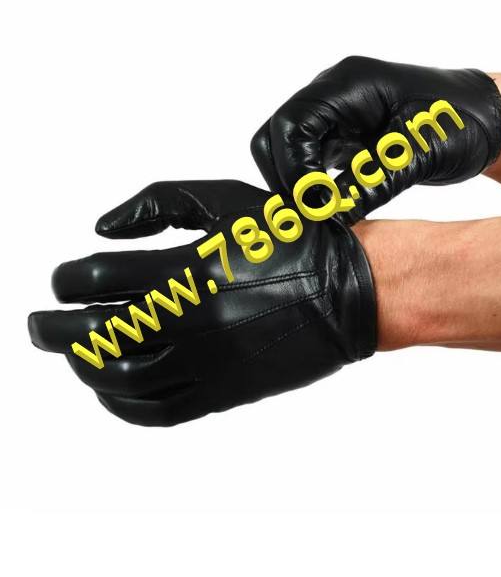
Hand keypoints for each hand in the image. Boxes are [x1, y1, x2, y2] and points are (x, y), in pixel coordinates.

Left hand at [28, 180, 375, 425]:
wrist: (349, 290)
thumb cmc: (290, 238)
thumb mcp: (226, 200)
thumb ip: (157, 205)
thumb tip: (100, 229)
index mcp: (189, 269)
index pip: (97, 280)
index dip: (66, 280)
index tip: (61, 281)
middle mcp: (193, 320)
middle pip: (96, 334)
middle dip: (54, 329)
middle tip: (39, 324)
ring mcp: (208, 362)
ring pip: (120, 378)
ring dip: (82, 367)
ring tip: (72, 354)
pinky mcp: (224, 392)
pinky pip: (158, 412)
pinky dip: (121, 405)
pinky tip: (109, 389)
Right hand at [251, 56, 500, 223]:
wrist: (489, 117)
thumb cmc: (462, 122)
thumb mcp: (421, 152)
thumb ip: (372, 180)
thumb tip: (329, 216)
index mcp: (350, 84)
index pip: (292, 126)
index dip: (294, 170)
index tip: (312, 207)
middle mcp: (335, 92)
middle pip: (278, 135)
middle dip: (287, 177)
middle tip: (308, 215)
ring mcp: (336, 112)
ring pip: (288, 148)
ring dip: (296, 182)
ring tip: (318, 215)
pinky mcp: (343, 134)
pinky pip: (308, 157)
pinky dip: (310, 183)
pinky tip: (329, 206)